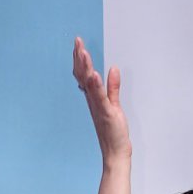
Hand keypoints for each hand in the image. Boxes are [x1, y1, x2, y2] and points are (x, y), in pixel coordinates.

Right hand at [73, 36, 130, 164]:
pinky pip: (99, 98)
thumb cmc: (113, 131)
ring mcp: (98, 106)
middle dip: (80, 58)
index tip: (78, 44)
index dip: (80, 59)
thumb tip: (113, 69)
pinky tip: (95, 75)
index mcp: (93, 97)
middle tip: (77, 41)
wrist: (115, 152)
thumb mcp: (114, 105)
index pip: (84, 74)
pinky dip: (96, 86)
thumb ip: (112, 87)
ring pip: (89, 84)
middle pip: (83, 75)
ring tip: (83, 52)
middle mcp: (92, 100)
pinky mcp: (106, 113)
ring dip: (86, 68)